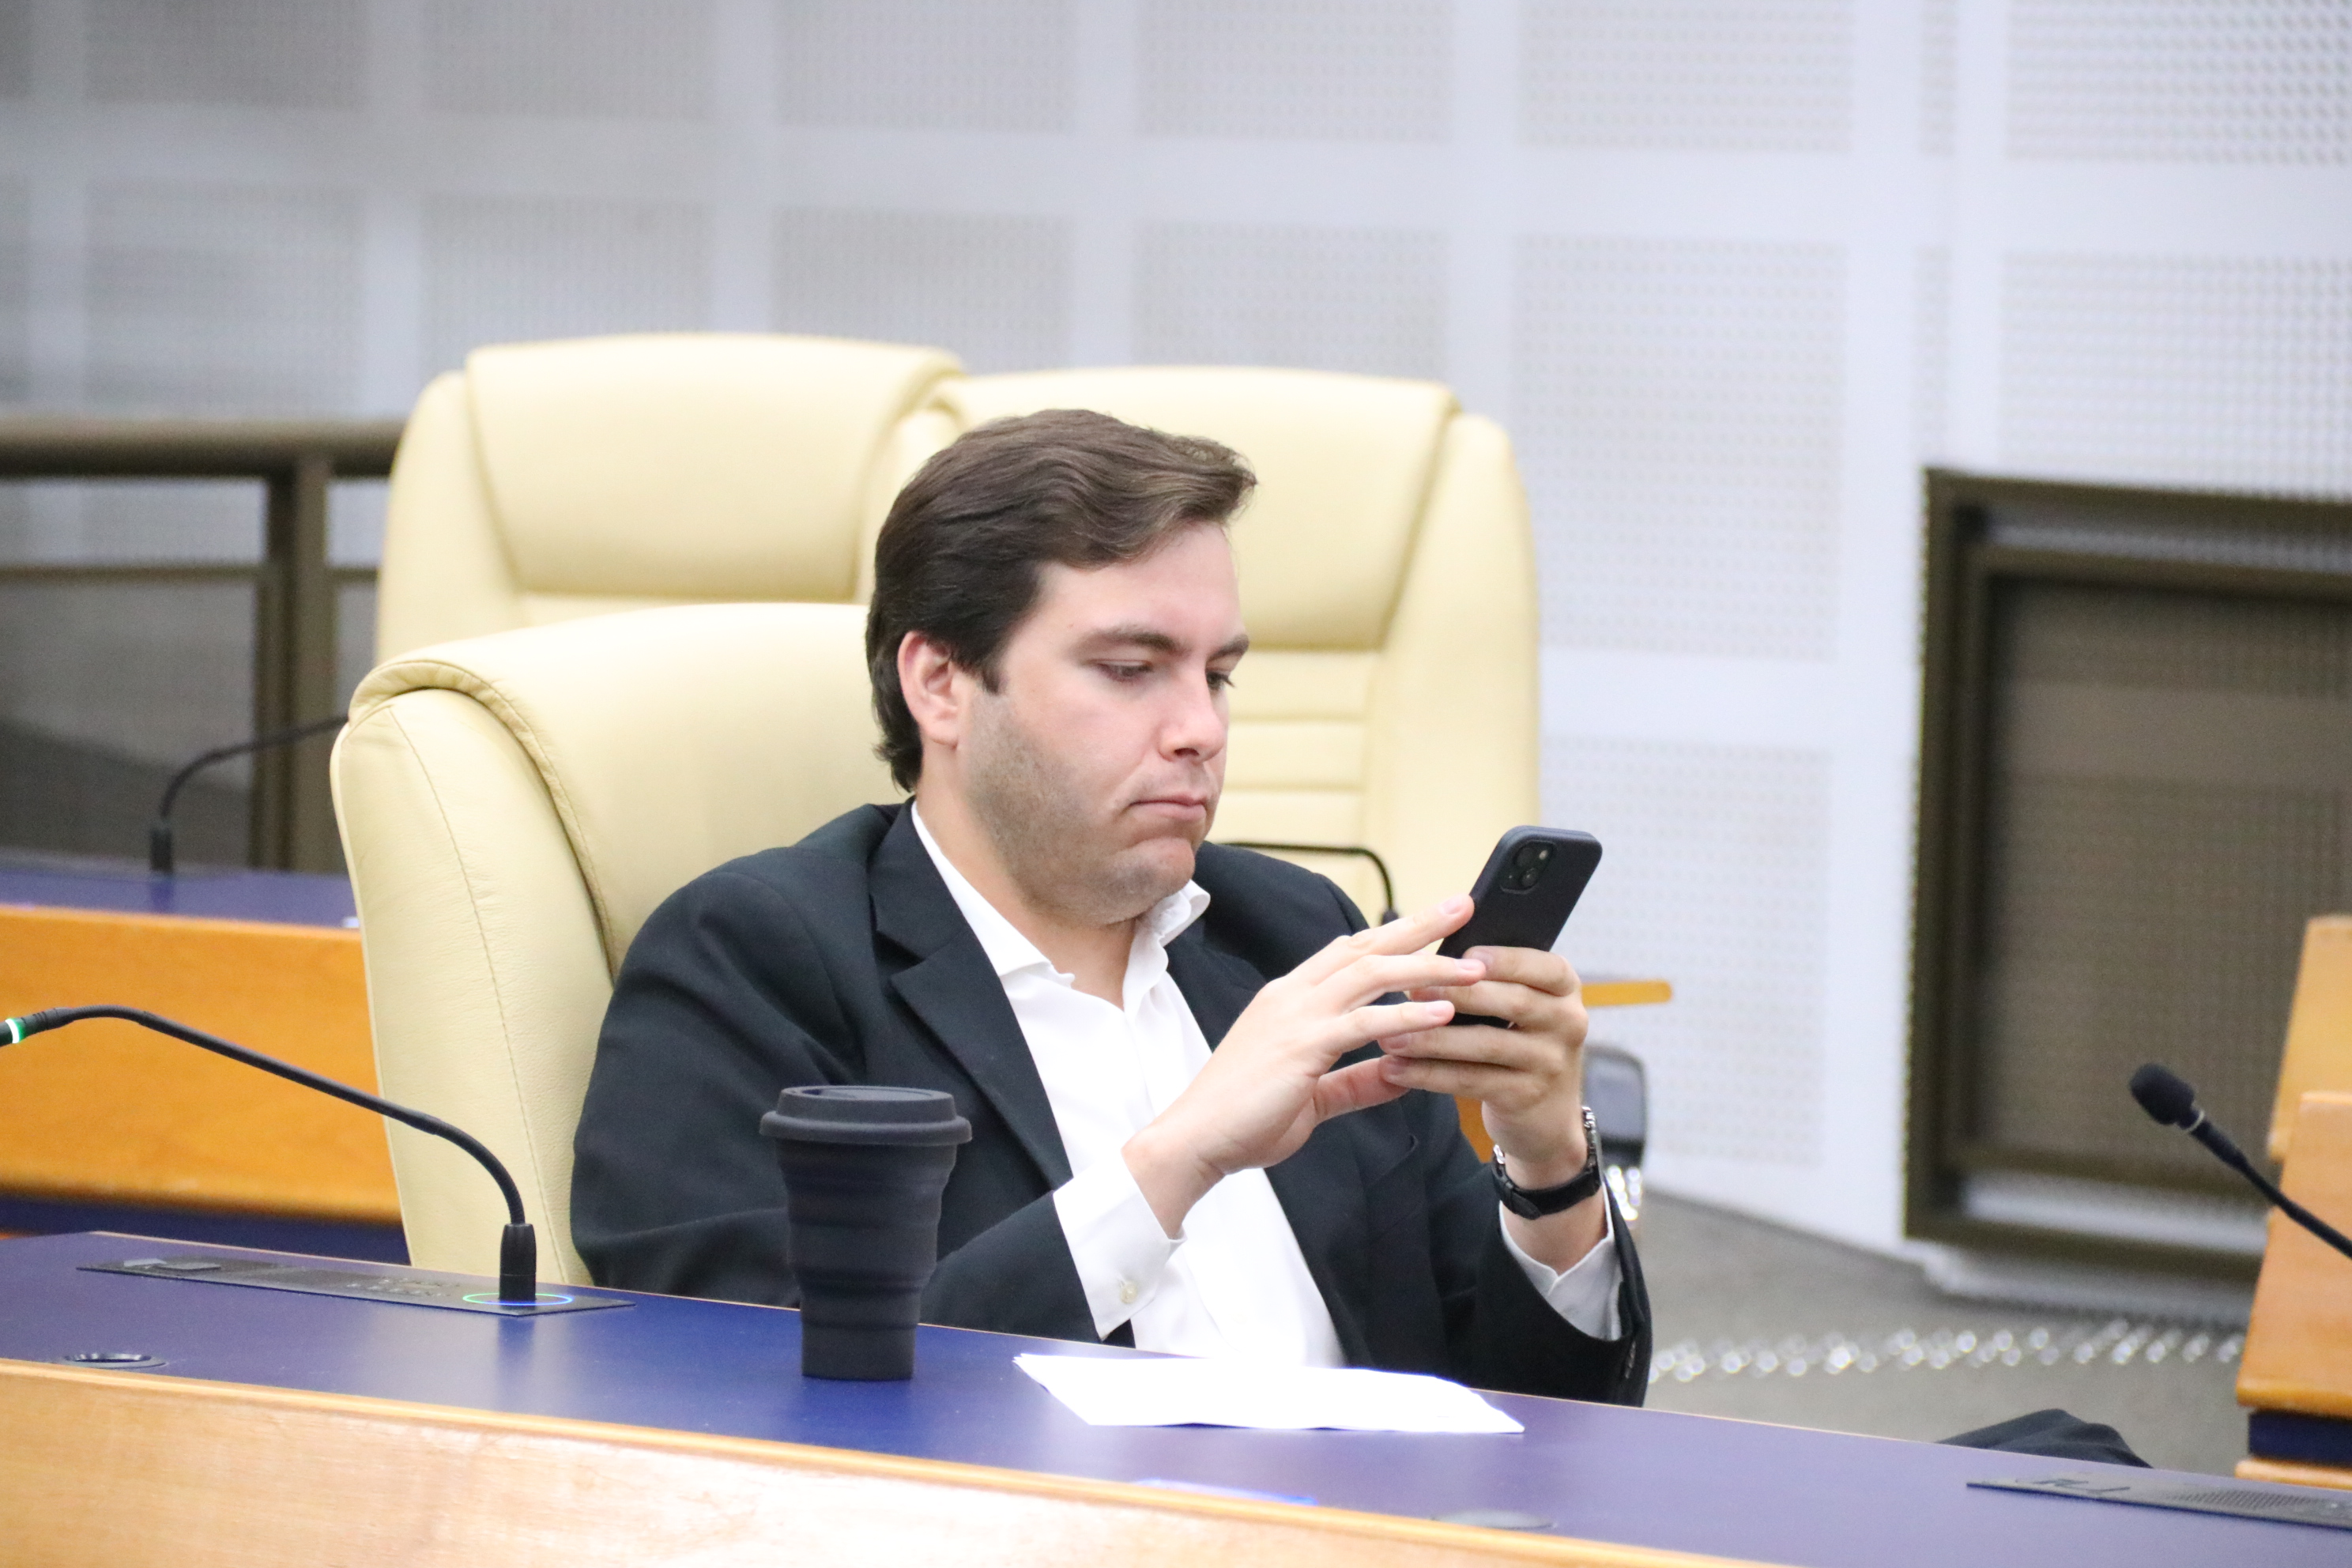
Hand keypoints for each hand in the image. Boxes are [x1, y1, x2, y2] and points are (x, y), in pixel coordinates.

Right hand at [1122, 896, 1486, 1234]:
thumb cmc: (1244, 1120)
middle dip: (1419, 925)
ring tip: (1474, 967)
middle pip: (1366, 946)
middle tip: (1464, 904)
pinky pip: (1364, 1022)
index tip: (1434, 923)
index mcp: (1290, 999)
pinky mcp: (1301, 1046)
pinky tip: (1444, 1013)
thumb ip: (1356, 1083)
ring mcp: (1295, 1016)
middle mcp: (1292, 995)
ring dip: (1427, 966)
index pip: (1349, 952)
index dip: (1393, 935)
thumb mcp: (1312, 1096)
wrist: (1195, 1140)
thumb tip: (1404, 1074)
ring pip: (1371, 973)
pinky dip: (1407, 1014)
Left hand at [1382, 943, 1606, 1272]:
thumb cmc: (1516, 1043)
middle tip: (1407, 991)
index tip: (1461, 952)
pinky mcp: (1526, 1098)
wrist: (1544, 1118)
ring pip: (1486, 1044)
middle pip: (1513, 1002)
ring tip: (1387, 1036)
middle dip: (1456, 994)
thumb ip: (1491, 977)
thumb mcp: (1519, 1007)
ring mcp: (1550, 1063)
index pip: (1545, 965)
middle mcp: (1568, 1022)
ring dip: (1432, 1039)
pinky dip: (1429, 1074)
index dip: (1505, 959)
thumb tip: (1430, 945)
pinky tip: (1394, 1069)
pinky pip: (1471, 1081)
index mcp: (1564, 988)